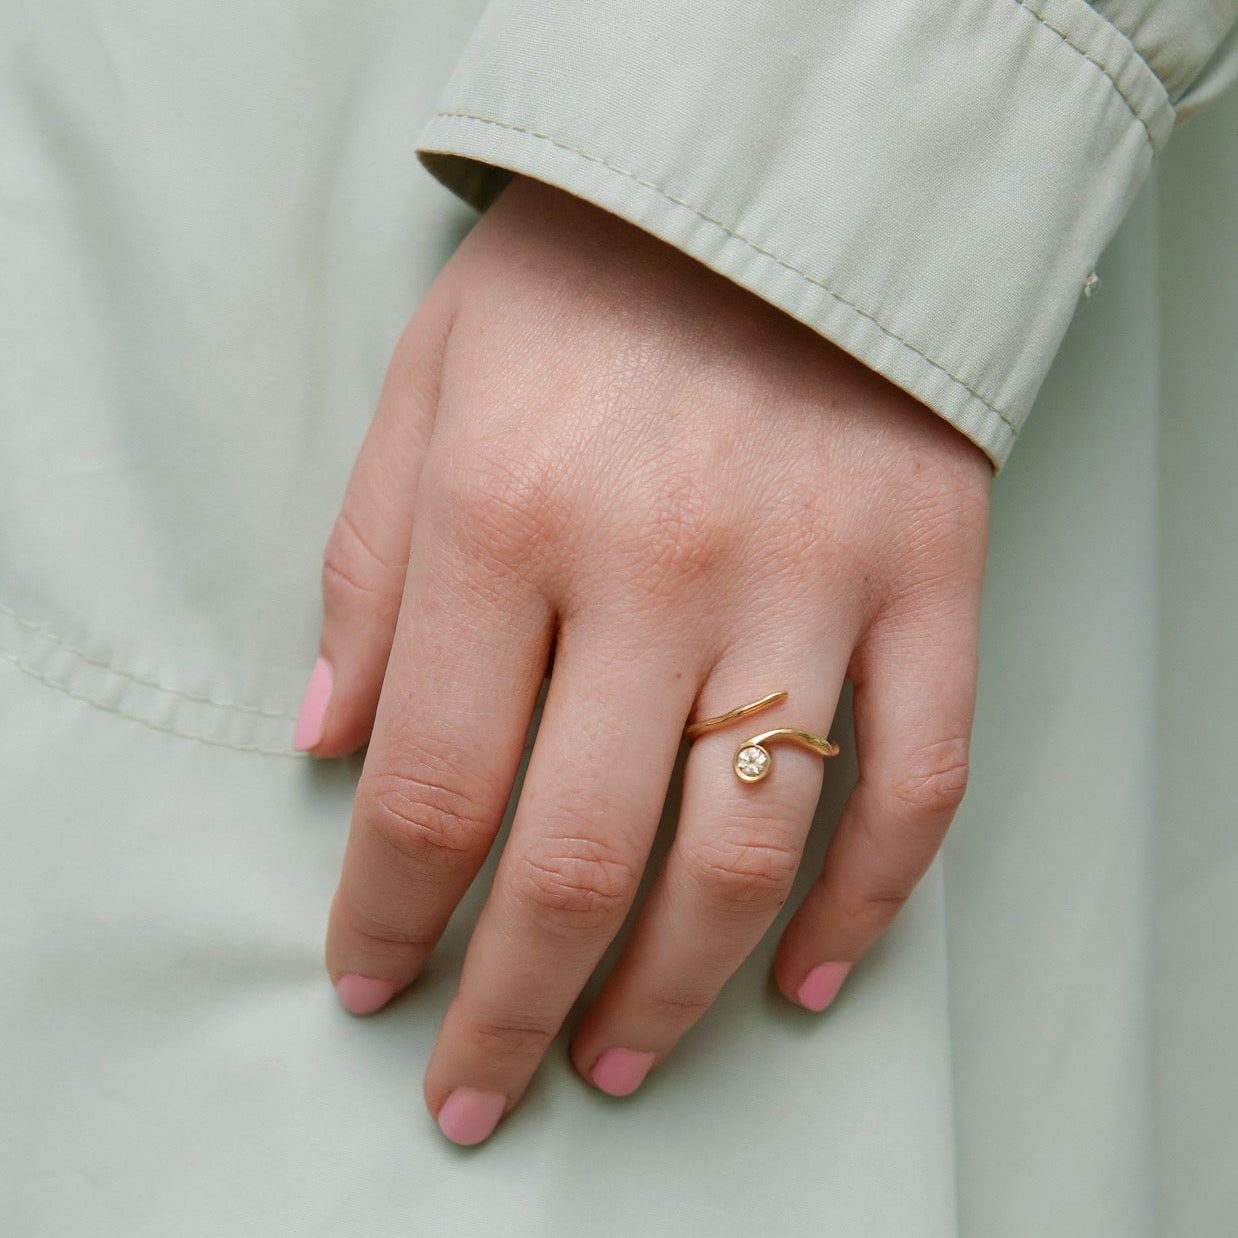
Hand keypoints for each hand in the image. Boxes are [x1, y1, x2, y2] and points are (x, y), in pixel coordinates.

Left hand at [296, 175, 990, 1145]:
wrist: (772, 176)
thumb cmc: (579, 281)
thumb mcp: (425, 389)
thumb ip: (367, 573)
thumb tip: (329, 751)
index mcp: (505, 515)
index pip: (426, 785)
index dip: (388, 916)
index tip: (373, 988)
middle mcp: (656, 567)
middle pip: (576, 859)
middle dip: (511, 1006)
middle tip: (477, 1093)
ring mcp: (811, 580)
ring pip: (747, 853)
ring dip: (673, 991)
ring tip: (620, 1062)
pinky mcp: (930, 578)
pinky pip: (917, 784)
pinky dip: (869, 908)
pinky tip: (810, 984)